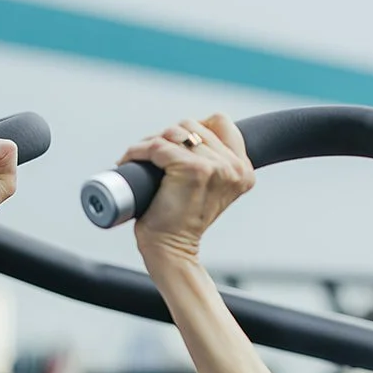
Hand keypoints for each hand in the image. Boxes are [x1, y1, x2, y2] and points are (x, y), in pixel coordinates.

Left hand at [117, 113, 254, 263]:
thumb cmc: (181, 221)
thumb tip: (184, 132)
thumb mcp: (208, 187)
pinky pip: (157, 146)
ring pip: (174, 132)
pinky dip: (138, 151)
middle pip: (193, 125)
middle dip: (167, 136)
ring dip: (151, 142)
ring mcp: (216, 167)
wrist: (172, 250)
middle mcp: (235, 167)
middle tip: (151, 157)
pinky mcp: (193, 169)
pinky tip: (128, 161)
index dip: (194, 128)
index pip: (221, 122)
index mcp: (243, 170)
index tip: (175, 145)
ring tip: (140, 159)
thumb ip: (211, 161)